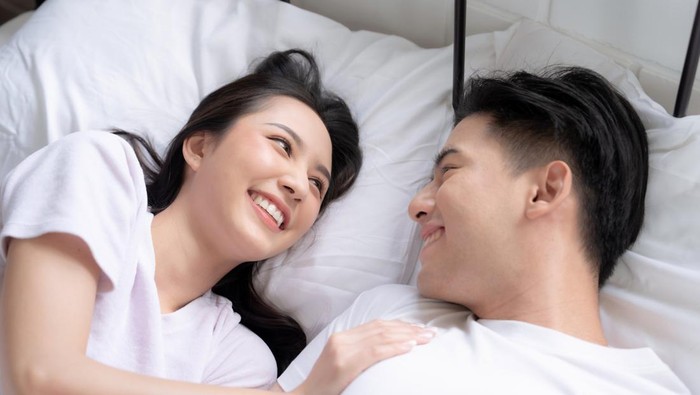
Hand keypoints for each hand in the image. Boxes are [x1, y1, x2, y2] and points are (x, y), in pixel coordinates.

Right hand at [291, 319, 435, 394]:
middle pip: (381, 328)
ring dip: (408, 336)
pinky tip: (410, 347)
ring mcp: (341, 350)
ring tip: (426, 338)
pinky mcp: (344, 363)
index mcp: (340, 337)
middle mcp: (341, 339)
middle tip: (431, 332)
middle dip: (409, 329)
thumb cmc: (325, 387)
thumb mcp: (341, 364)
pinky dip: (395, 348)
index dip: (400, 324)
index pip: (376, 325)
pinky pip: (375, 351)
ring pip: (381, 336)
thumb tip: (384, 349)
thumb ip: (358, 353)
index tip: (419, 328)